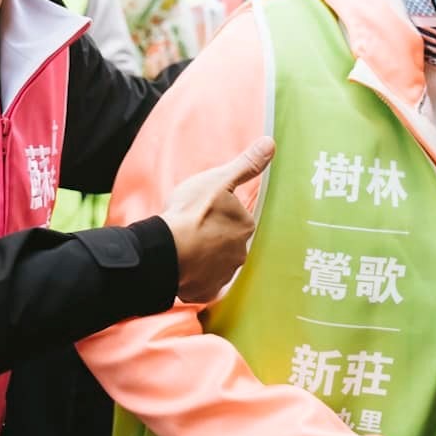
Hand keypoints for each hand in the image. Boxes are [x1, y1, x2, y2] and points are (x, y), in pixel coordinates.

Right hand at [160, 137, 273, 304]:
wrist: (165, 249)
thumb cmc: (191, 212)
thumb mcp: (218, 180)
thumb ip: (246, 165)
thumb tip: (271, 143)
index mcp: (245, 226)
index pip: (237, 217)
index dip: (220, 212)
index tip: (204, 211)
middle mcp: (240, 253)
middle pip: (229, 241)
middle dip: (215, 236)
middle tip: (193, 228)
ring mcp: (223, 275)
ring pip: (217, 263)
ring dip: (206, 257)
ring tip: (186, 247)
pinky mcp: (205, 291)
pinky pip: (204, 284)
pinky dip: (196, 278)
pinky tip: (185, 268)